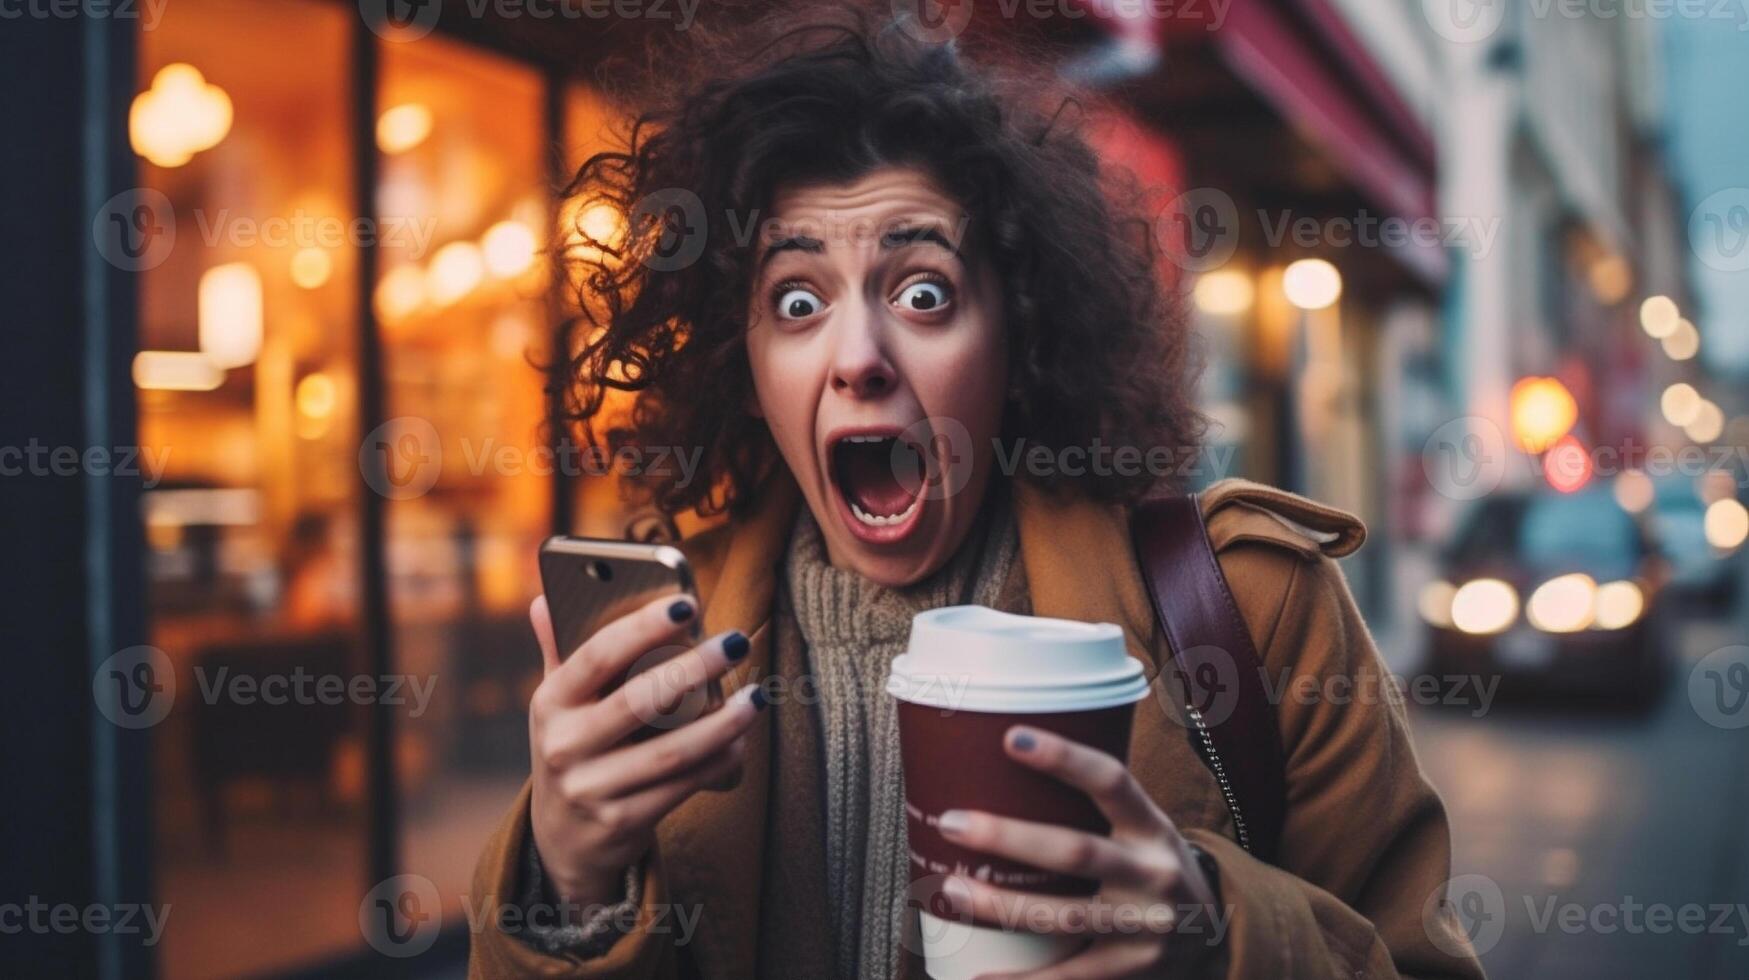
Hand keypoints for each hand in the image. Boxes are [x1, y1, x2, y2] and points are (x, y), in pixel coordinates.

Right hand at [526, 592, 764, 905]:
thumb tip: (544, 599)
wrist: (562, 839)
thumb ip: (560, 651)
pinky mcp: (620, 823)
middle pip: (639, 701)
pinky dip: (716, 762)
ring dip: (720, 724)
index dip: (641, 627)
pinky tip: (740, 741)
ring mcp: (590, 789)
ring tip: (754, 697)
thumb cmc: (576, 746)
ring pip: (669, 752)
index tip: (686, 604)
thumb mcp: (558, 704)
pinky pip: (680, 787)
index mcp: (549, 703)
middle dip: (694, 669)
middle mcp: (563, 746)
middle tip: (736, 642)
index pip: (596, 656)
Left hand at [935, 726, 1220, 978]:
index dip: (1064, 758)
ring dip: (1001, 904)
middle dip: (1009, 837)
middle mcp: (1153, 874)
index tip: (1010, 738)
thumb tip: (1004, 765)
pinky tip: (981, 977)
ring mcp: (1144, 926)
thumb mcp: (1146, 827)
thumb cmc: (1155, 866)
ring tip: (952, 890)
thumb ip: (1094, 807)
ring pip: (1063, 915)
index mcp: (1152, 827)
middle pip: (1076, 852)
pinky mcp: (1131, 969)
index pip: (1111, 781)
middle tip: (952, 823)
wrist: (1217, 935)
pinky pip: (1071, 976)